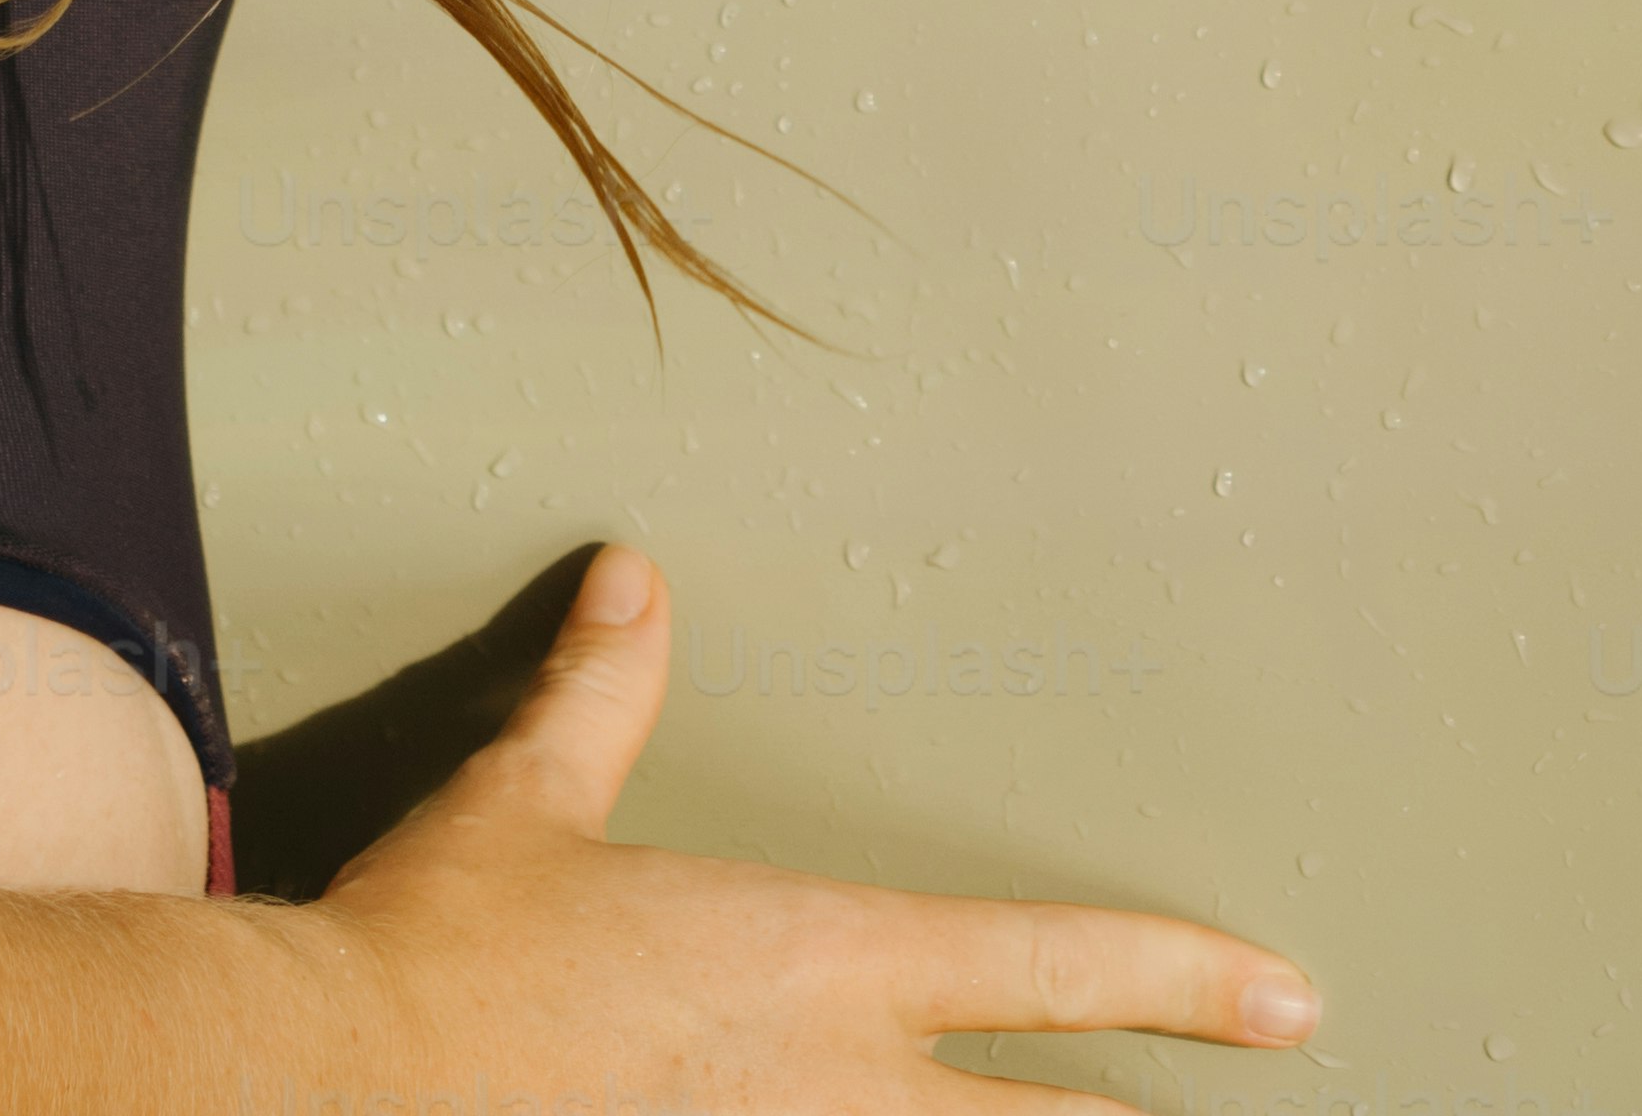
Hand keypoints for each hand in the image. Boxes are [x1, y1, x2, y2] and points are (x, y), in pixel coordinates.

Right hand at [305, 542, 1320, 1110]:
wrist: (352, 1083)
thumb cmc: (449, 953)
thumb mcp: (528, 801)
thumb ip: (598, 695)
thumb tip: (634, 579)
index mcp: (818, 961)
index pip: (1044, 964)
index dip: (1183, 980)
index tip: (1289, 1000)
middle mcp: (840, 1089)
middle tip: (1254, 1114)